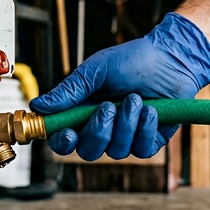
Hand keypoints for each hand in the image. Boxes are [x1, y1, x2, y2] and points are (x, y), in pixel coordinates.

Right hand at [28, 12, 209, 159]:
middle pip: (88, 151)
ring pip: (116, 151)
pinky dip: (144, 130)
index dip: (62, 142)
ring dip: (125, 125)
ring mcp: (126, 137)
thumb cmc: (131, 60)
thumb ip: (69, 90)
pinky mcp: (149, 141)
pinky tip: (151, 110)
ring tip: (136, 99)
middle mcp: (102, 129)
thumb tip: (38, 106)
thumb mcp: (96, 70)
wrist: (171, 58)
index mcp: (82, 113)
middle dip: (98, 131)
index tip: (68, 133)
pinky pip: (140, 150)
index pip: (64, 139)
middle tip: (109, 106)